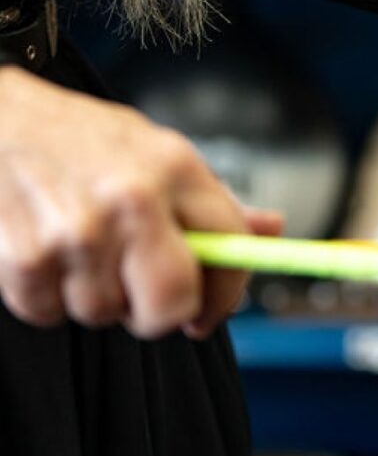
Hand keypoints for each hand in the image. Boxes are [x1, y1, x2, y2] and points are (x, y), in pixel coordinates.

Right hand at [0, 66, 279, 337]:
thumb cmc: (84, 141)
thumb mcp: (158, 154)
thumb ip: (213, 202)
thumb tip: (272, 230)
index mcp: (177, 167)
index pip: (230, 246)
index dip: (227, 292)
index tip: (212, 311)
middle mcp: (133, 198)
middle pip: (171, 301)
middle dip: (163, 315)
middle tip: (147, 300)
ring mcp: (78, 229)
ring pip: (106, 313)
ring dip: (96, 298)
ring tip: (84, 251)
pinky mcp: (27, 257)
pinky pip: (50, 314)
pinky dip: (47, 298)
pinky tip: (49, 255)